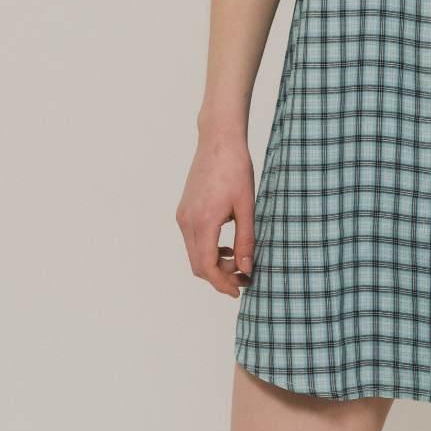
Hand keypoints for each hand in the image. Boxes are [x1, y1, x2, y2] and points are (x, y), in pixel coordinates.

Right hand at [176, 133, 255, 297]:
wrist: (218, 140)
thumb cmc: (236, 168)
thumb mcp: (247, 206)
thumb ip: (246, 240)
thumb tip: (246, 268)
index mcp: (203, 222)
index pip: (207, 267)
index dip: (223, 284)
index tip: (240, 289)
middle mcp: (187, 221)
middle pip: (198, 265)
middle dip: (220, 277)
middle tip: (244, 278)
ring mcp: (183, 215)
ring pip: (194, 254)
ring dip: (214, 264)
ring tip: (238, 263)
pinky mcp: (184, 210)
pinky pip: (193, 240)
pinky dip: (208, 250)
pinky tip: (227, 246)